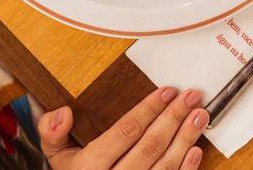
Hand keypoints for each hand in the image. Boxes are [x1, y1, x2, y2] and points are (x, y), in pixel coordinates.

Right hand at [38, 88, 208, 168]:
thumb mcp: (56, 158)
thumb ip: (53, 133)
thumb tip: (63, 112)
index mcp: (89, 168)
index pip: (125, 132)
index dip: (149, 109)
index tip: (167, 91)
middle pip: (150, 147)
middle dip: (174, 117)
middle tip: (191, 96)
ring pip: (164, 167)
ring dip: (185, 139)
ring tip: (199, 116)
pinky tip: (195, 151)